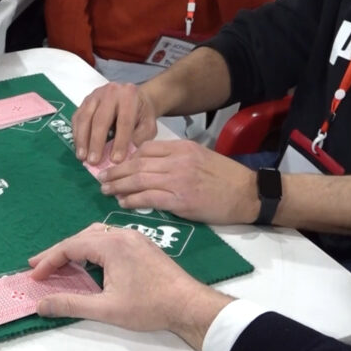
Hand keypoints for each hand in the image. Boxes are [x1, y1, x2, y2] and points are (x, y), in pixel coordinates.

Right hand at [29, 223, 232, 349]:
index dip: (49, 260)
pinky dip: (92, 248)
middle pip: (81, 237)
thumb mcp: (106, 309)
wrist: (189, 305)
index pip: (70, 247)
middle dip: (58, 252)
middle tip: (39, 266)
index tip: (33, 274)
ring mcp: (134, 238)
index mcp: (111, 245)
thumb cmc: (149, 306)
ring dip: (76, 248)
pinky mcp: (143, 245)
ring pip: (96, 236)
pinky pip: (109, 239)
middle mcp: (121, 234)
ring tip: (60, 263)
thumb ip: (71, 304)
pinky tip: (89, 262)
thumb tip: (40, 305)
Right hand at [72, 82, 158, 164]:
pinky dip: (76, 135)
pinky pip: (77, 118)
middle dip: (96, 142)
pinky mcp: (84, 102)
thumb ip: (139, 139)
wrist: (135, 98)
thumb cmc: (142, 114)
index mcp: (129, 95)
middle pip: (100, 119)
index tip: (116, 160)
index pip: (124, 121)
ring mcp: (95, 95)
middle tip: (94, 161)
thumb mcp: (148, 125)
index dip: (120, 142)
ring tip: (82, 157)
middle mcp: (110, 92)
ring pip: (85, 118)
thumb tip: (125, 156)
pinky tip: (79, 148)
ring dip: (82, 140)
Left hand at [98, 140, 259, 224]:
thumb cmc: (225, 178)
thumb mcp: (200, 157)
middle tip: (101, 178)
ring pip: (139, 179)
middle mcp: (177, 161)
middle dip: (116, 171)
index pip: (145, 149)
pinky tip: (123, 202)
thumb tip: (149, 166)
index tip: (114, 164)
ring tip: (105, 190)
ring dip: (118, 185)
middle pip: (137, 163)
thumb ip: (176, 159)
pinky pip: (149, 198)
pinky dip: (132, 199)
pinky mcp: (181, 200)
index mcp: (182, 148)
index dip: (125, 158)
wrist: (249, 193)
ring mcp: (178, 180)